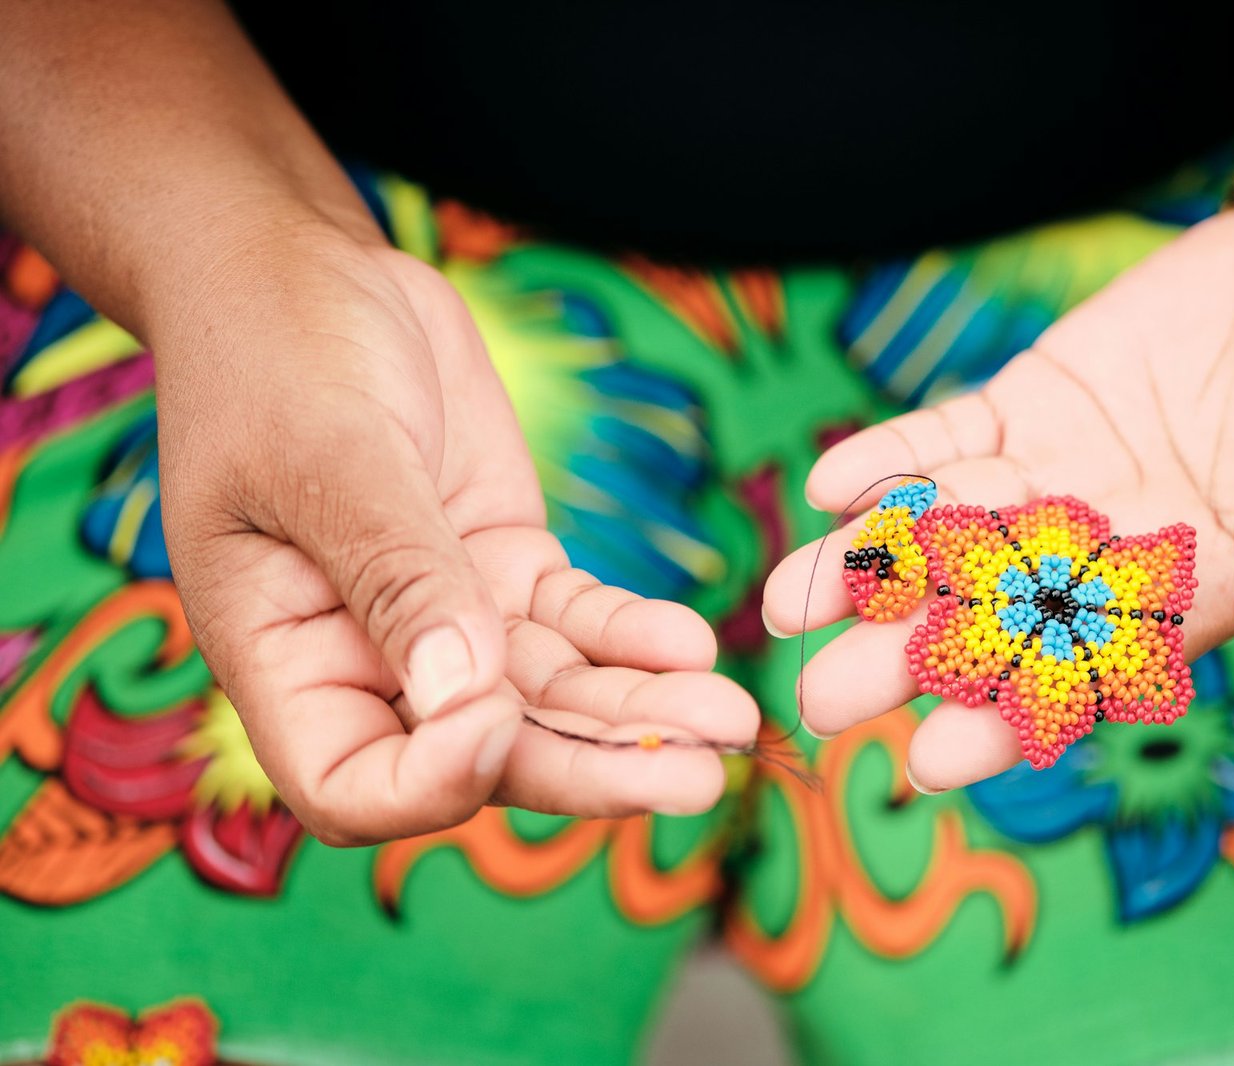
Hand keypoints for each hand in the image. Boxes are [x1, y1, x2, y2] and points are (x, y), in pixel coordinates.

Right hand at [156, 229, 754, 843]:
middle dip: (592, 766)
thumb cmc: (275, 354)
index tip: (494, 723)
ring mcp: (452, 616)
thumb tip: (468, 696)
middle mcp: (370, 660)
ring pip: (552, 695)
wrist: (309, 276)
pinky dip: (636, 635)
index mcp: (284, 659)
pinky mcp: (511, 566)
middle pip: (488, 753)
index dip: (431, 784)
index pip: (355, 786)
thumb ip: (397, 574)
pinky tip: (693, 643)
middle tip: (699, 782)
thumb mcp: (326, 455)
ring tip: (730, 716)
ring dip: (640, 710)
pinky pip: (581, 622)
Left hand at [764, 206, 1233, 792]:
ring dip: (869, 568)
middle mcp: (1108, 553)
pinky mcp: (1026, 408)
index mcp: (1192, 593)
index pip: (1094, 670)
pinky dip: (892, 459)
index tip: (935, 761)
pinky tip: (831, 484)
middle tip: (820, 701)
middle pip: (993, 617)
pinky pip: (947, 440)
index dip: (1017, 715)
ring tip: (784, 602)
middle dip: (906, 658)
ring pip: (950, 536)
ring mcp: (1057, 480)